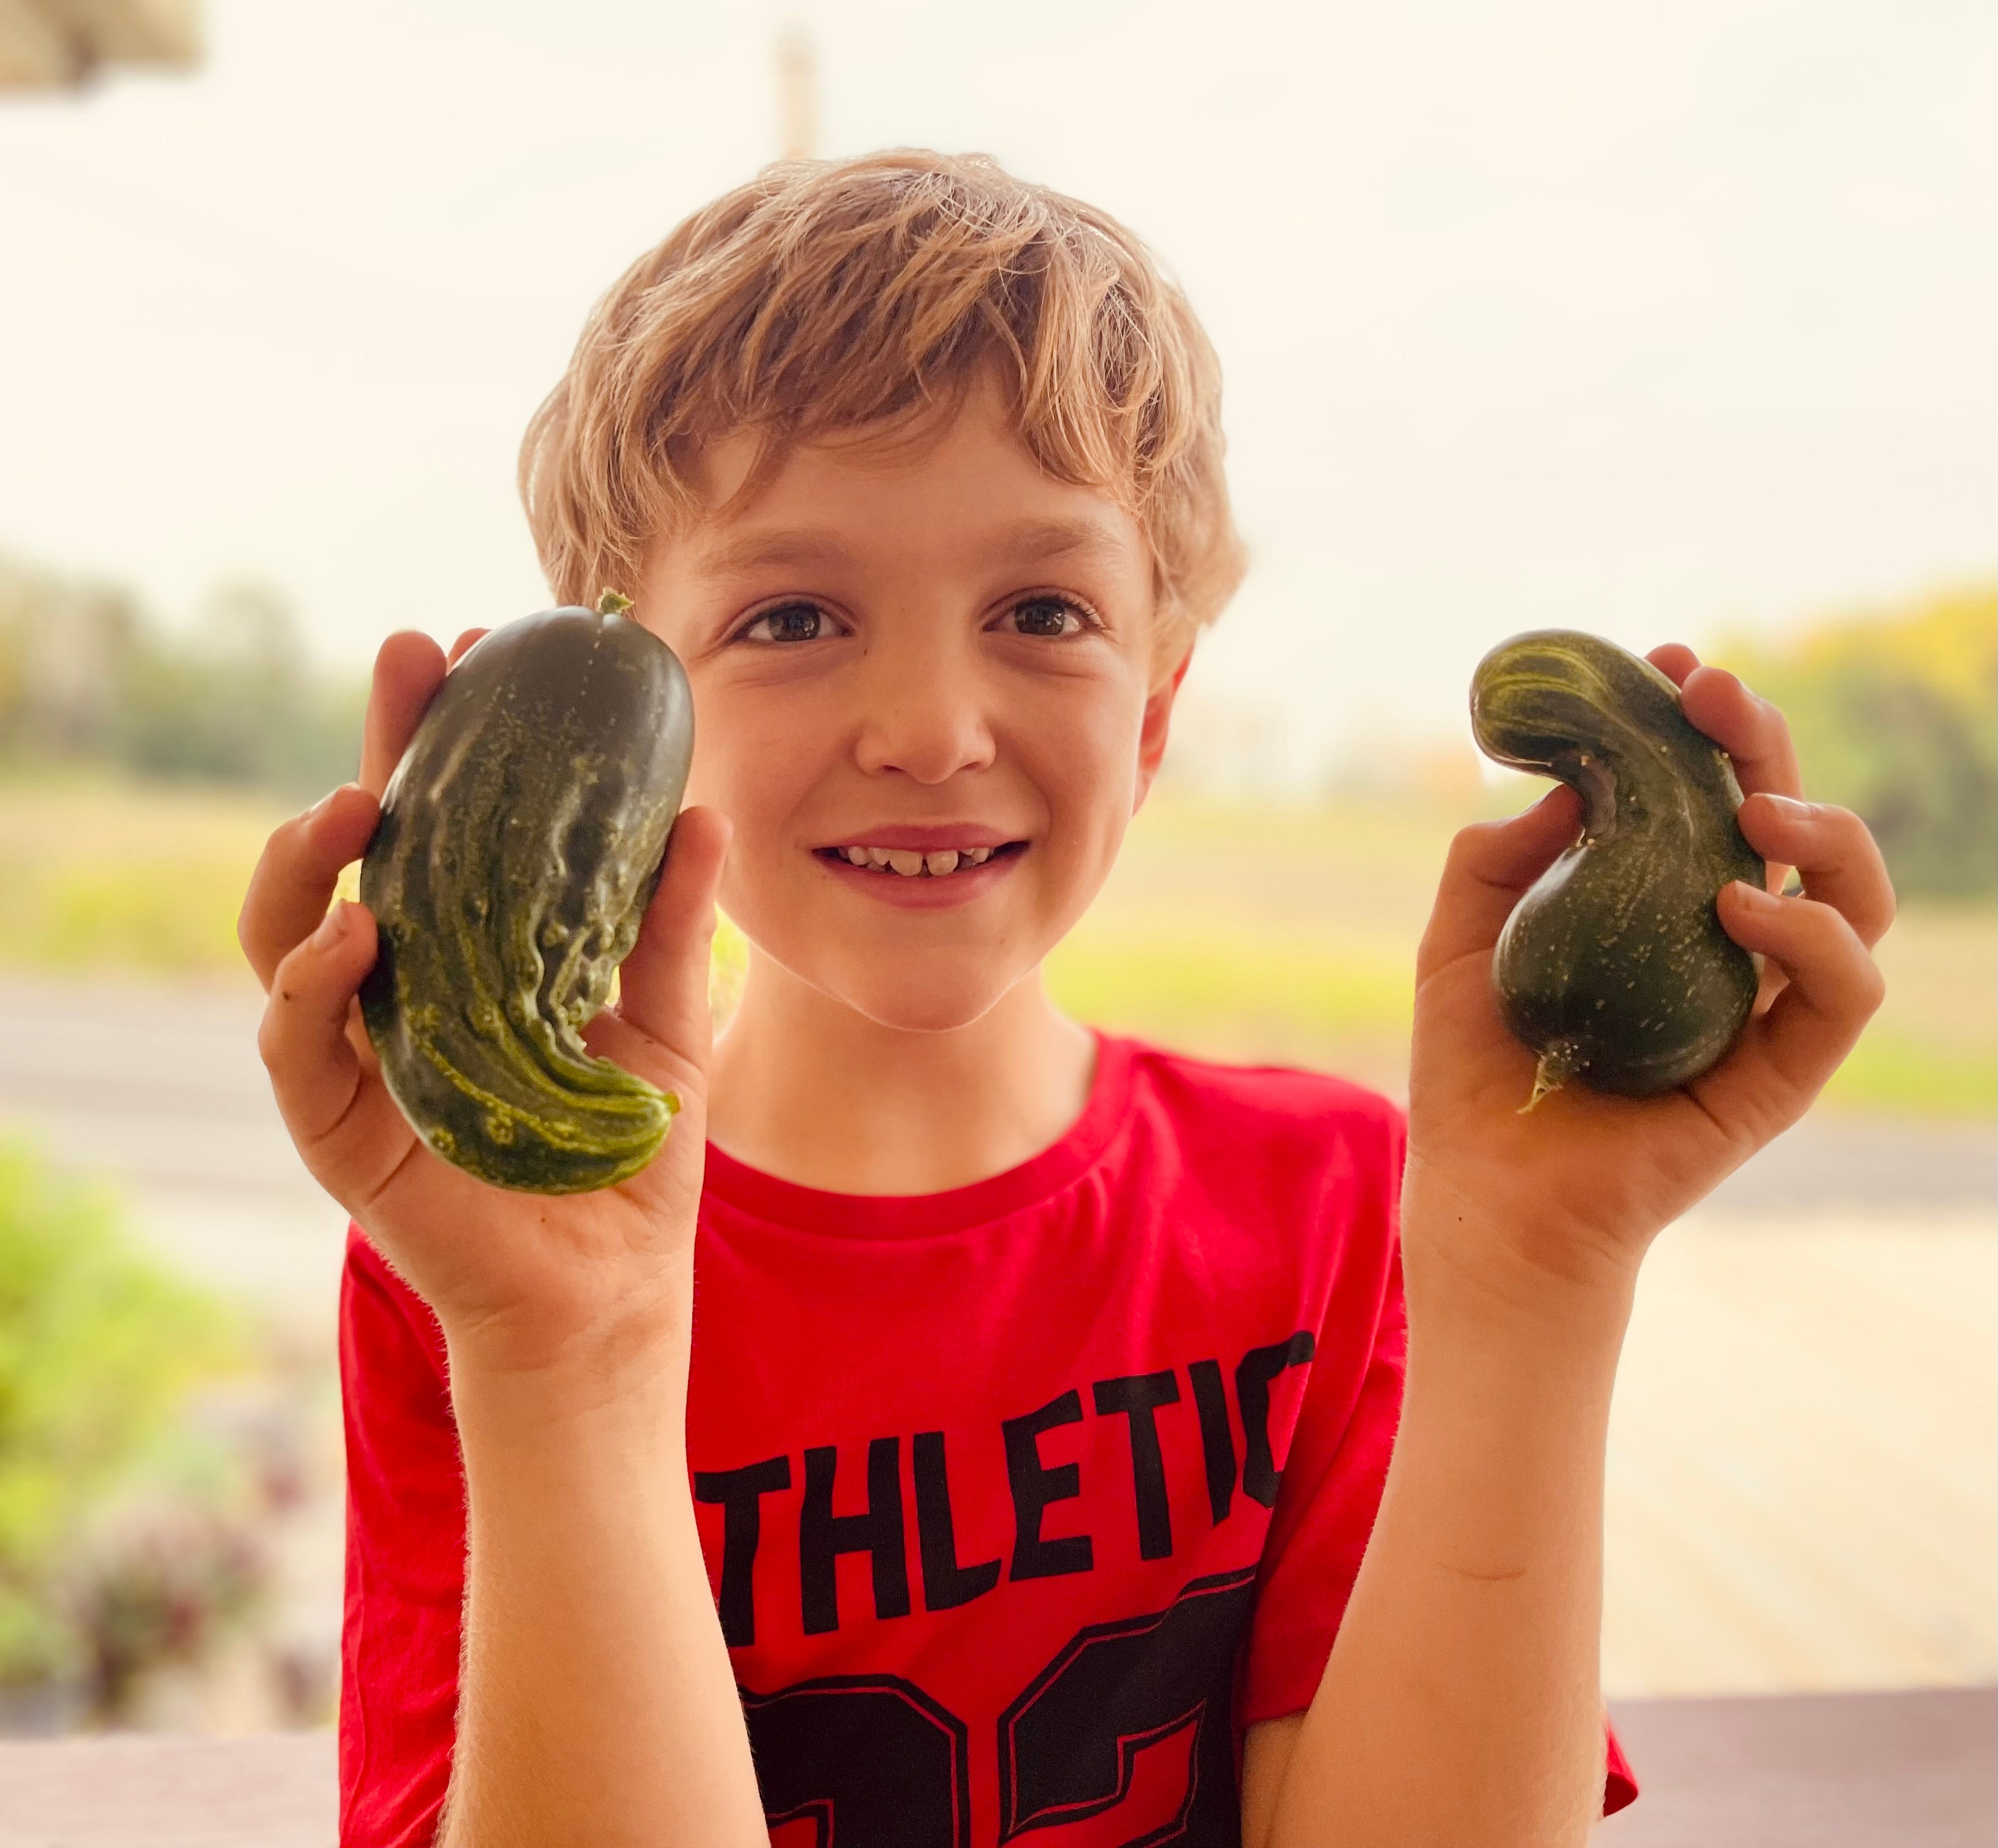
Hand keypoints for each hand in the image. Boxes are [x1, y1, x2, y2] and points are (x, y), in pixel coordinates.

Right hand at [238, 626, 730, 1377]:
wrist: (615, 1289)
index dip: (449, 736)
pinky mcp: (339, 1126)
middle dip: (375, 748)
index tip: (482, 647)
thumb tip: (704, 809)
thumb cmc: (626, 1154)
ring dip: (311, 856)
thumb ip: (670, 923)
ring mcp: (358, 1050)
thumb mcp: (666, 1020)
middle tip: (408, 660)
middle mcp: (400, 985)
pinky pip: (298, 1042)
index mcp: (470, 948)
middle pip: (363, 849)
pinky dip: (313, 982)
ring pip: (288, 930)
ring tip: (360, 799)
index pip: (443, 823)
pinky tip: (360, 931)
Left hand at [1404, 645, 1894, 1293]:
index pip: (1713, 799)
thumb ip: (1497, 859)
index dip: (1705, 727)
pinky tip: (1737, 900)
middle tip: (1710, 695)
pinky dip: (1808, 932)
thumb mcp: (1460, 941)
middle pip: (1791, 824)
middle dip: (1763, 742)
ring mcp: (1762, 1009)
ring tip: (1750, 803)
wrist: (1480, 1197)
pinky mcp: (1781, 1075)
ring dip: (1823, 825)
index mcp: (1664, 910)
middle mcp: (1728, 949)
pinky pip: (1840, 991)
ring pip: (1853, 894)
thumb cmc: (1473, 1074)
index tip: (1668, 667)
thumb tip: (1570, 784)